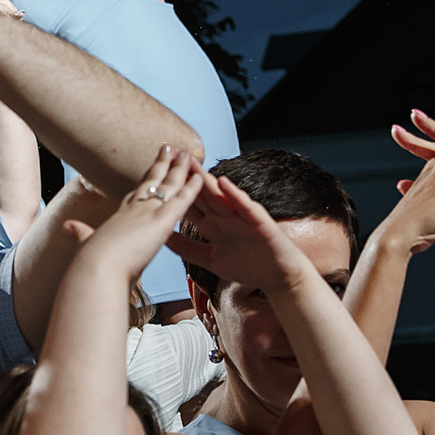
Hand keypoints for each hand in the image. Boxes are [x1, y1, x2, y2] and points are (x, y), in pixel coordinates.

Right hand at [71, 148, 206, 285]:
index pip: (135, 194)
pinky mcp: (161, 222)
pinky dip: (192, 188)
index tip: (150, 169)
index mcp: (119, 217)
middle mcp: (133, 209)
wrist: (96, 269)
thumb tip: (66, 227)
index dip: (144, 181)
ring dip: (179, 169)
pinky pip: (181, 201)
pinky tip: (200, 177)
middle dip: (161, 165)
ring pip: (168, 186)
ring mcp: (147, 213)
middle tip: (169, 148)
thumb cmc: (91, 263)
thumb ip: (80, 234)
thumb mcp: (85, 245)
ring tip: (186, 153)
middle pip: (151, 181)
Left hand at [168, 170, 316, 295]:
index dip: (174, 190)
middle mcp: (225, 216)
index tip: (156, 176)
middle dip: (187, 176)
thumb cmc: (247, 266)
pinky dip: (234, 194)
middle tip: (171, 156)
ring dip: (207, 179)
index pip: (189, 203)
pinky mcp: (258, 221)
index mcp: (212, 224)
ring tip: (192, 163)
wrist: (277, 277)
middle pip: (202, 193)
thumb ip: (187, 248)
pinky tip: (224, 183)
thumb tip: (163, 237)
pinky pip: (245, 205)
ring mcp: (242, 216)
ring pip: (221, 195)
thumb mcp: (210, 259)